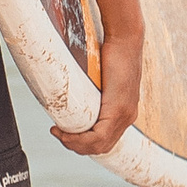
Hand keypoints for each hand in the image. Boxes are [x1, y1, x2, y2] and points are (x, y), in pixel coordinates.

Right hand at [53, 26, 142, 156]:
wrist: (125, 39)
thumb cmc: (111, 52)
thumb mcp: (100, 76)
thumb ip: (91, 85)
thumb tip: (69, 83)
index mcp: (124, 112)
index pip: (104, 141)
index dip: (83, 144)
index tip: (64, 134)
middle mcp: (128, 117)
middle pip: (101, 147)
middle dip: (76, 146)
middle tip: (58, 134)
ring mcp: (125, 114)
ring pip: (99, 145)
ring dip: (75, 144)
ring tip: (59, 133)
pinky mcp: (119, 108)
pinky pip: (99, 136)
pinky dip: (80, 139)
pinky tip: (65, 132)